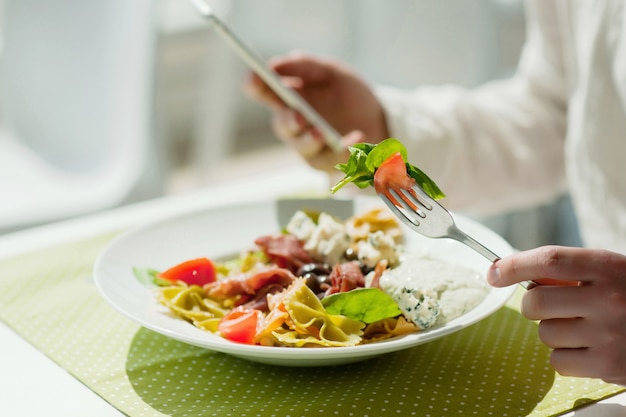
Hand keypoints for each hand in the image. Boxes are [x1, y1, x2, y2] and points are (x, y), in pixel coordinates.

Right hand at [244, 51, 388, 171]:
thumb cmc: (346, 93)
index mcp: (288, 98)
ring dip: (310, 140)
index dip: (255, 84)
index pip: (262, 91)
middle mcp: (293, 124)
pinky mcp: (326, 162)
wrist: (377, 119)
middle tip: (298, 116)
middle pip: (282, 125)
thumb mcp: (330, 72)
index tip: (255, 76)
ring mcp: (308, 145)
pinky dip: (344, 148)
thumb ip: (305, 66)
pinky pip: (331, 159)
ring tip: (321, 133)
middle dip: (288, 121)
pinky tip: (357, 137)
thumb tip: (274, 65)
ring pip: (303, 147)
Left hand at [487, 245, 625, 384]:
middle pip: (536, 302)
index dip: (514, 265)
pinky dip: (565, 357)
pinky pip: (557, 361)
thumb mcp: (608, 270)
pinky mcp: (608, 365)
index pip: (549, 260)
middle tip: (551, 306)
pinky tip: (588, 348)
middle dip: (533, 305)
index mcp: (607, 267)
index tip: (494, 272)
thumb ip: (567, 271)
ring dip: (553, 331)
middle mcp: (608, 299)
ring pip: (544, 333)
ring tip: (582, 327)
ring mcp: (608, 334)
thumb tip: (509, 272)